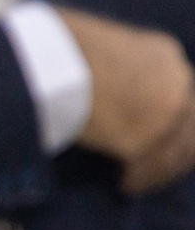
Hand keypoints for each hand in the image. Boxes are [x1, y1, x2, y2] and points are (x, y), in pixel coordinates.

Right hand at [57, 7, 194, 192]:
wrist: (50, 61)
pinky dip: (139, 179)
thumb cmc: (56, 46)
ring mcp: (165, 111)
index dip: (172, 116)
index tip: (156, 131)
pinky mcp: (145, 138)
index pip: (181, 90)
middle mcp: (175, 80)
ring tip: (135, 180)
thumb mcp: (98, 44)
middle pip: (191, 123)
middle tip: (158, 164)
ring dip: (160, 168)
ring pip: (179, 148)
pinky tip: (124, 185)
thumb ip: (114, 65)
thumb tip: (99, 84)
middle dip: (179, 147)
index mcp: (163, 52)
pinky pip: (150, 166)